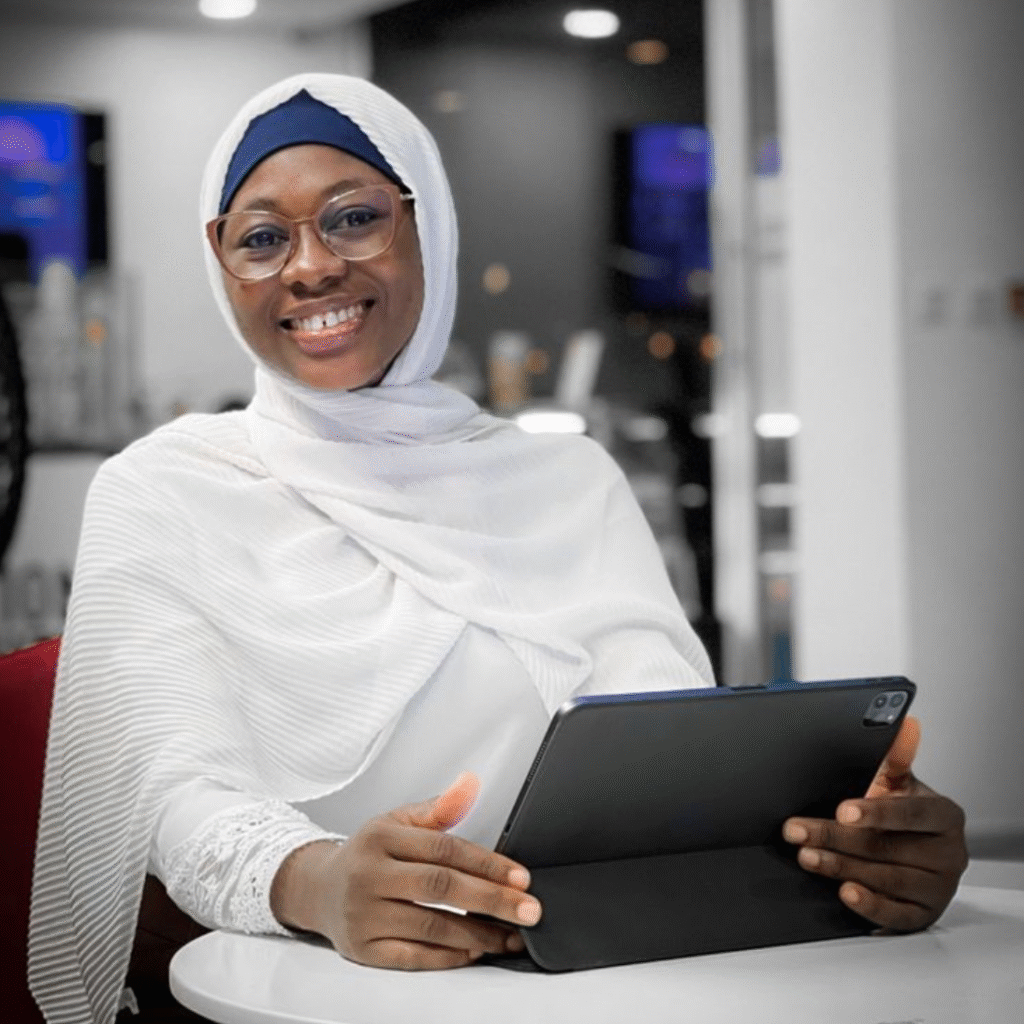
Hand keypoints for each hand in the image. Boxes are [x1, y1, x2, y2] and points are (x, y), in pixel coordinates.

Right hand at [270, 772, 540, 969]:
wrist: (318, 889)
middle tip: (529, 910)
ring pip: (430, 925)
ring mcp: (363, 914)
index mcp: (381, 837)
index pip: (443, 849)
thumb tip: (470, 784)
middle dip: (492, 899)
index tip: (521, 877)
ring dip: (479, 934)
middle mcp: (370, 875)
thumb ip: (439, 808)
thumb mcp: (397, 822)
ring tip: (512, 935)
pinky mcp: (362, 949)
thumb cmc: (368, 855)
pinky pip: (412, 956)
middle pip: (440, 886)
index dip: (487, 863)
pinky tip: (475, 950)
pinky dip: (448, 956)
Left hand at [783, 716, 967, 931]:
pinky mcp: (923, 915)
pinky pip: (896, 915)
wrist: (918, 853)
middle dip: (836, 837)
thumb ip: (897, 756)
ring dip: (841, 867)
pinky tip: (845, 891)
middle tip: (797, 830)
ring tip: (806, 855)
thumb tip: (905, 724)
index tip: (843, 810)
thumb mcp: (899, 783)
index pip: (912, 813)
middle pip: (887, 846)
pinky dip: (869, 905)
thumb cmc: (902, 813)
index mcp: (945, 816)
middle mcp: (949, 854)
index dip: (877, 812)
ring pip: (886, 879)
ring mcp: (939, 888)